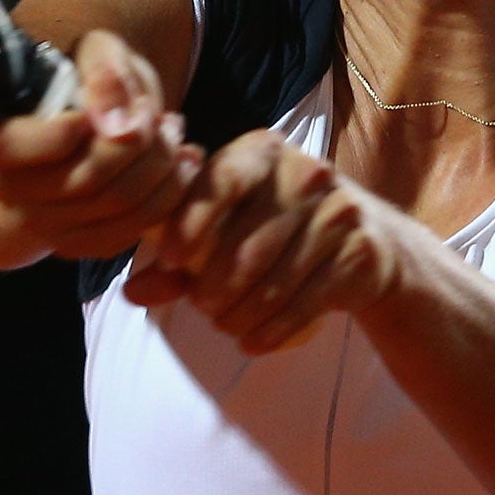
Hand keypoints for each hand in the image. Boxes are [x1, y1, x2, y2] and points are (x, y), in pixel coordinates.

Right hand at [0, 28, 202, 258]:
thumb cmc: (62, 89)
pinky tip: (179, 168)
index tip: (125, 104)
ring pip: (112, 209)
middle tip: (164, 119)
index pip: (24, 146)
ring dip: (160, 170)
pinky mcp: (69, 245)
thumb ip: (103, 69)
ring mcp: (38, 224)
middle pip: (87, 179)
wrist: (37, 143)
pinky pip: (122, 234)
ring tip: (174, 136)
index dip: (79, 127)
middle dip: (141, 145)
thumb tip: (121, 122)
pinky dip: (163, 202)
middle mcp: (5, 189)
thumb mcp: (81, 56)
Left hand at [125, 129, 404, 351]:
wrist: (361, 241)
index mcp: (261, 152)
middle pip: (247, 245)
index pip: (223, 183)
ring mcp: (339, 212)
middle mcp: (305, 173)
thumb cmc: (271, 228)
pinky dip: (274, 329)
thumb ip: (176, 260)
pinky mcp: (361, 253)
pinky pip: (307, 302)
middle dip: (214, 287)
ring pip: (275, 280)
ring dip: (241, 314)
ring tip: (225, 325)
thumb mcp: (223, 230)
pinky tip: (253, 342)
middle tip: (202, 307)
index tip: (171, 260)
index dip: (192, 223)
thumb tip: (132, 293)